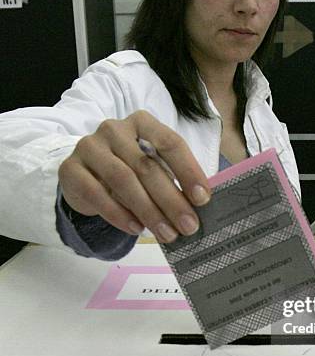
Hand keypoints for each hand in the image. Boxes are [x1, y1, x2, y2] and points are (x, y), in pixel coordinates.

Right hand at [58, 110, 210, 241]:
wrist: (84, 176)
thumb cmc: (128, 170)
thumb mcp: (152, 168)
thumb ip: (172, 179)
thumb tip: (199, 205)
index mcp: (142, 122)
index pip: (170, 143)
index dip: (188, 170)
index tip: (203, 198)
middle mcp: (114, 129)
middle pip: (147, 166)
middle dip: (172, 200)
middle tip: (189, 226)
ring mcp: (90, 146)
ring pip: (123, 180)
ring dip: (149, 211)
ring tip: (167, 234)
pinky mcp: (70, 169)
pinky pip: (97, 194)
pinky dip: (119, 214)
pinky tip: (137, 229)